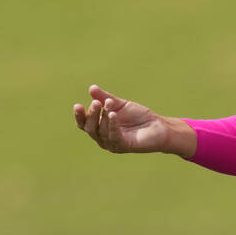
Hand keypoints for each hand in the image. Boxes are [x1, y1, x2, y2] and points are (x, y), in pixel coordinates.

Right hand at [72, 84, 194, 155]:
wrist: (158, 126)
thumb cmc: (138, 116)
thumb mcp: (120, 104)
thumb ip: (105, 97)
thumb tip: (91, 88)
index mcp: (100, 127)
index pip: (84, 124)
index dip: (79, 116)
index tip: (77, 105)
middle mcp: (103, 137)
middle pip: (90, 128)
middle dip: (92, 115)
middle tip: (96, 103)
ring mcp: (112, 143)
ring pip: (101, 132)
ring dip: (103, 117)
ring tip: (107, 104)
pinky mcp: (123, 146)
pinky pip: (114, 137)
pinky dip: (112, 125)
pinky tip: (112, 114)